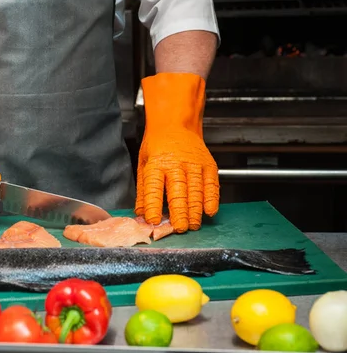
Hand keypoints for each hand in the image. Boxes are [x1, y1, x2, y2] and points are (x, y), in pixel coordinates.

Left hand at [135, 73, 218, 231]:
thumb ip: (143, 191)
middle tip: (179, 229)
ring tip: (193, 225)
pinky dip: (212, 199)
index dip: (153, 205)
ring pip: (196, 191)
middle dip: (179, 213)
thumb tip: (140, 214)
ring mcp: (194, 164)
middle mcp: (176, 164)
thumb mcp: (143, 164)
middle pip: (178, 192)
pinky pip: (212, 185)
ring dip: (195, 211)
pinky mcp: (208, 165)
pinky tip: (210, 211)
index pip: (153, 188)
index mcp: (156, 164)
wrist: (175, 123)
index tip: (153, 221)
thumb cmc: (157, 146)